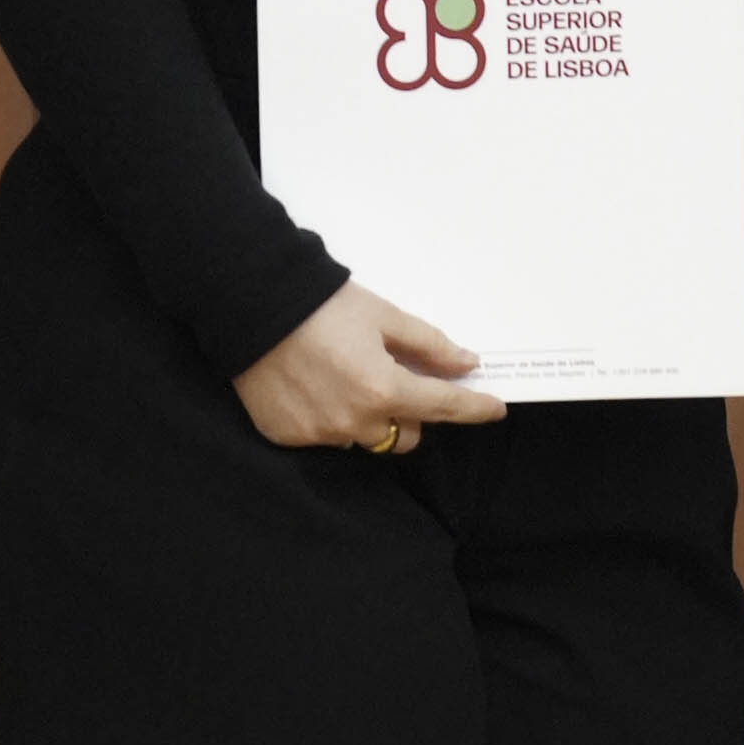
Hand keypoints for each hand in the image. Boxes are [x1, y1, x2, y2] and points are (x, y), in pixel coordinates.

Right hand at [231, 281, 502, 453]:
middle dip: (408, 413)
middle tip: (394, 379)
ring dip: (368, 418)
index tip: (494, 408)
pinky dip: (331, 417)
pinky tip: (317, 386)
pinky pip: (326, 437)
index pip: (443, 407)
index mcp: (383, 389)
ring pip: (365, 439)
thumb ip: (428, 346)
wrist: (250, 305)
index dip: (474, 408)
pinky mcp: (290, 436)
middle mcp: (354, 421)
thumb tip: (465, 363)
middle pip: (404, 436)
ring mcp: (320, 433)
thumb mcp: (383, 316)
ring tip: (346, 379)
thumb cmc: (319, 305)